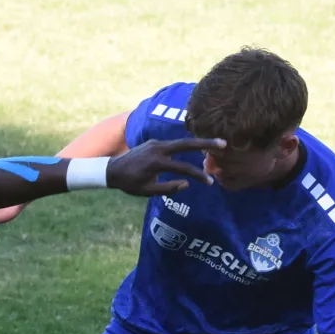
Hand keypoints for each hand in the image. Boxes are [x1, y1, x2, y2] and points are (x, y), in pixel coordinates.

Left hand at [105, 136, 221, 196]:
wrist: (111, 170)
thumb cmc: (129, 183)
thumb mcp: (147, 191)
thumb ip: (167, 188)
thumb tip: (186, 184)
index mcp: (156, 162)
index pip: (183, 168)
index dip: (198, 175)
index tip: (210, 182)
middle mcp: (158, 148)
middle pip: (186, 144)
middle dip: (205, 143)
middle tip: (223, 143)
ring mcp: (156, 143)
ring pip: (181, 142)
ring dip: (198, 143)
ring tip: (215, 143)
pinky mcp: (155, 142)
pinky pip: (173, 143)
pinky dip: (186, 146)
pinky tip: (197, 147)